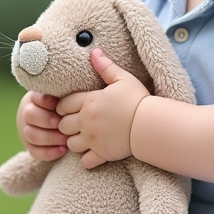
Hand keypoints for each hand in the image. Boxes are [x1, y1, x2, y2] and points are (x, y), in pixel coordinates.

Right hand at [16, 91, 67, 160]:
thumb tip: (75, 98)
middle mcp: (26, 114)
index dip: (47, 101)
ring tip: (67, 139)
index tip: (60, 104)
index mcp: (33, 99)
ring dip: (51, 138)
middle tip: (64, 124)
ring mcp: (25, 131)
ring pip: (32, 135)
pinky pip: (35, 152)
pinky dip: (50, 152)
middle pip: (30, 115)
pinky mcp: (30, 147)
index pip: (35, 97)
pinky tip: (63, 150)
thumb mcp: (63, 98)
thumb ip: (66, 96)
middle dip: (48, 120)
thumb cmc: (64, 107)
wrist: (55, 123)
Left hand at [56, 48, 149, 168]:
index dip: (64, 107)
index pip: (62, 105)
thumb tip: (94, 51)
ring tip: (85, 138)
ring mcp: (93, 139)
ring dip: (75, 142)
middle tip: (77, 124)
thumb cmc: (137, 100)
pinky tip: (94, 153)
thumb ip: (106, 66)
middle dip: (67, 125)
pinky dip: (87, 159)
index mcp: (88, 102)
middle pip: (62, 126)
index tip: (72, 108)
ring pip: (70, 145)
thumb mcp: (123, 78)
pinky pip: (85, 161)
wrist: (150, 123)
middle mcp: (86, 121)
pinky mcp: (102, 154)